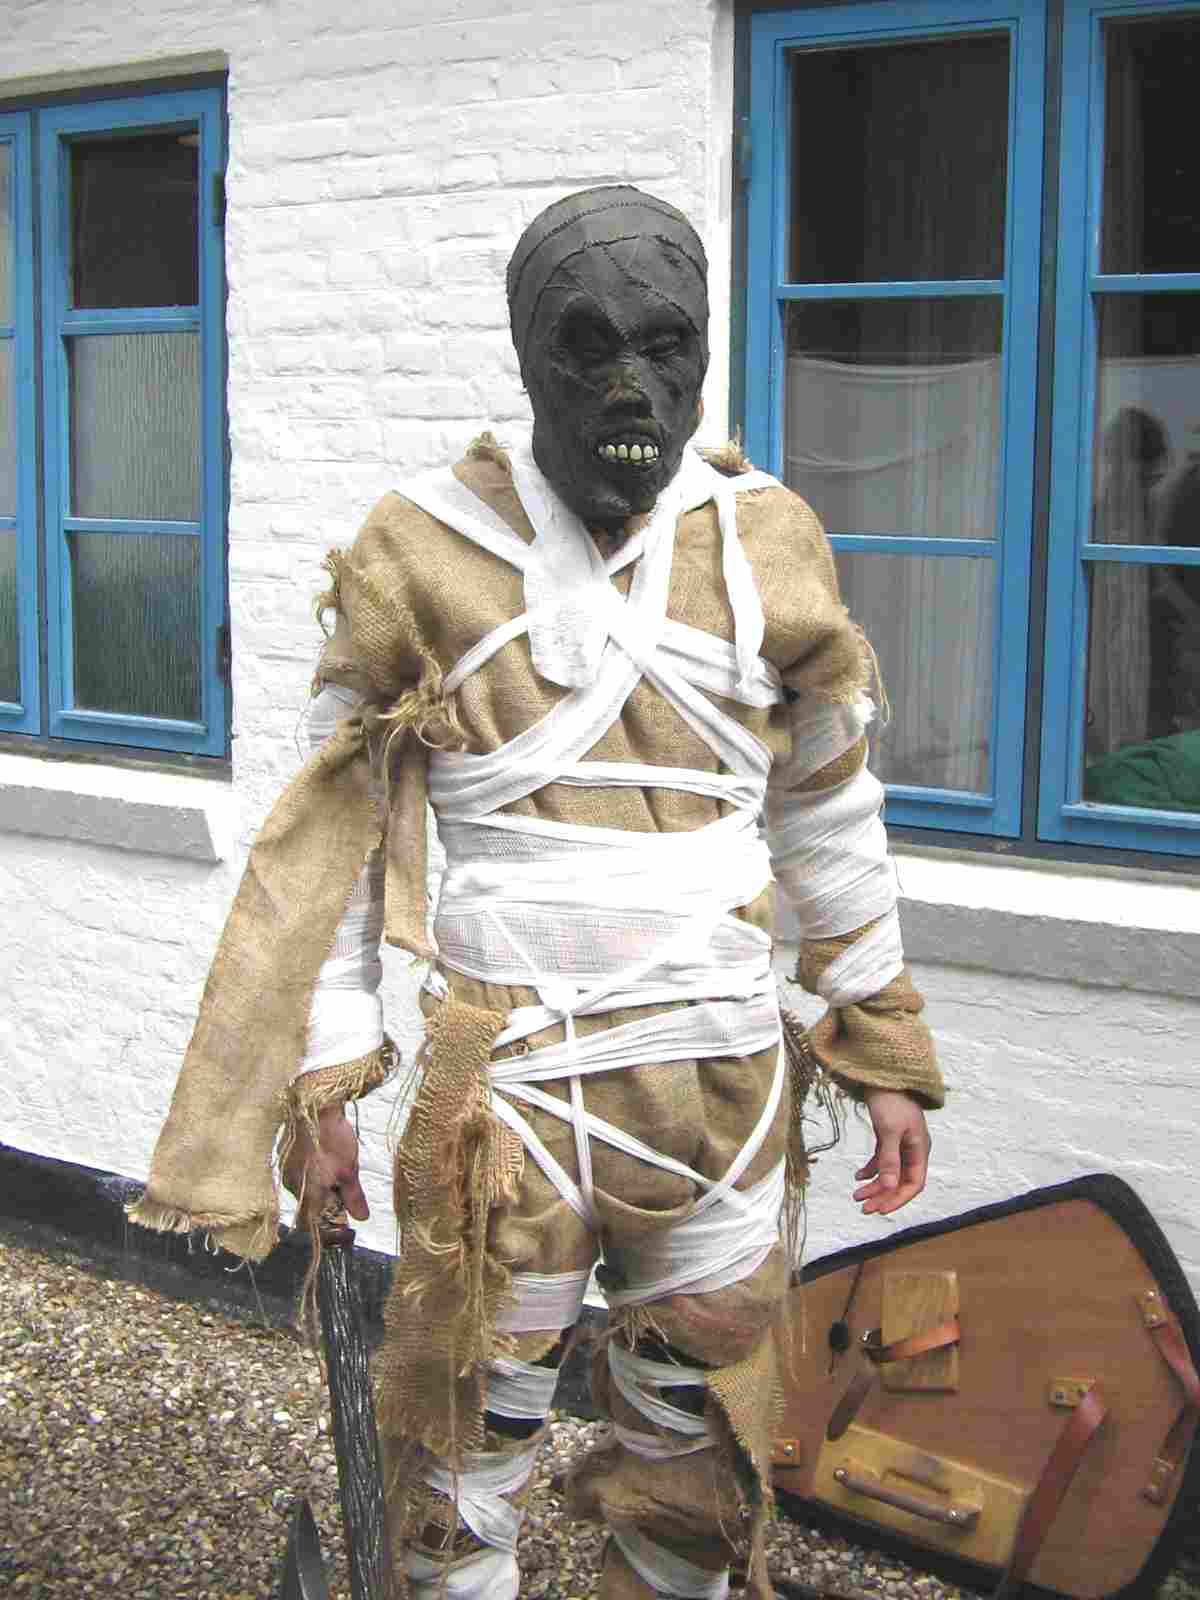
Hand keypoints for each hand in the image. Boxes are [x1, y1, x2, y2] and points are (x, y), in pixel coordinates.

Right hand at [281, 1103, 369, 1222]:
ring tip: (339, 1168)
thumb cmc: (333, 1139)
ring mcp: (287, 1171)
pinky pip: (301, 1174)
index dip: (328, 1228)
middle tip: (346, 1188)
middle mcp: (292, 1187)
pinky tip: (326, 1159)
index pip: (312, 1226)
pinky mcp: (286, 1157)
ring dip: (322, 1187)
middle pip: (310, 1207)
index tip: (343, 1223)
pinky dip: (315, 1173)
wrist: (314, 1105)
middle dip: (329, 1203)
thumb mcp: (350, 1171)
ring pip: (306, 1189)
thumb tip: (361, 1219)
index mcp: (307, 1195)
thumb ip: (354, 1197)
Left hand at [853, 1090, 929, 1215]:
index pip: (914, 1184)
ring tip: (855, 1195)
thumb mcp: (889, 1131)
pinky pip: (882, 1160)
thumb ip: (889, 1160)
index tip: (879, 1210)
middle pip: (900, 1181)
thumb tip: (888, 1187)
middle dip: (882, 1196)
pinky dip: (870, 1170)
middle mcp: (913, 1149)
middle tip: (862, 1208)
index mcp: (920, 1149)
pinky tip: (857, 1176)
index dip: (897, 1199)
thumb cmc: (890, 1100)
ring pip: (889, 1173)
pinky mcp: (889, 1136)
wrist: (882, 1074)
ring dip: (874, 1186)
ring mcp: (901, 1143)